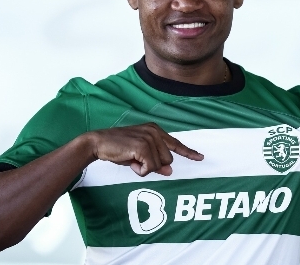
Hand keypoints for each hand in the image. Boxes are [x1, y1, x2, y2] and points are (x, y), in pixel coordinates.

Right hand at [87, 123, 203, 176]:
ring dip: (145, 168)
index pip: (175, 143)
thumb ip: (156, 161)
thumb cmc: (118, 148)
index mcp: (155, 130)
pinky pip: (150, 168)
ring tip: (131, 159)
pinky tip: (130, 161)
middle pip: (167, 159)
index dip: (188, 152)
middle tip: (135, 160)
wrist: (99, 143)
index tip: (200, 158)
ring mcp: (149, 138)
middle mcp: (154, 132)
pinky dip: (140, 170)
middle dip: (152, 165)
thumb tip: (170, 171)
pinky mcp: (143, 146)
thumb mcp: (140, 155)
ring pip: (159, 165)